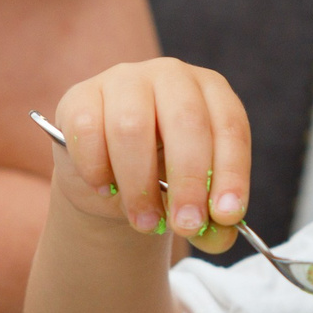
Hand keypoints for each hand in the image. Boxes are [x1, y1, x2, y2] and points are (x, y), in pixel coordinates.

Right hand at [47, 59, 247, 253]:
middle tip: (185, 226)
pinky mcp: (81, 96)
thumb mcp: (192, 197)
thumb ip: (210, 221)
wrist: (109, 171)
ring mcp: (124, 80)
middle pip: (186, 122)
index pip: (230, 127)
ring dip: (140, 185)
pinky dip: (97, 168)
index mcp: (212, 92)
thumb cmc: (162, 176)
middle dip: (189, 182)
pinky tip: (105, 188)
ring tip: (145, 222)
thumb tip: (219, 237)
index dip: (231, 172)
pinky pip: (88, 130)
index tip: (226, 215)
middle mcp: (172, 76)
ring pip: (132, 127)